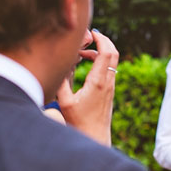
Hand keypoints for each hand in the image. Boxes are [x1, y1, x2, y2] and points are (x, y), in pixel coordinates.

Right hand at [56, 29, 118, 145]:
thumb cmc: (79, 122)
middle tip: (89, 35)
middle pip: (114, 53)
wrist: (95, 137)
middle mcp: (108, 82)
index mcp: (98, 82)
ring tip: (82, 52)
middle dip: (104, 40)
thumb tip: (57, 64)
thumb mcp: (65, 102)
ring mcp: (110, 86)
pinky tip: (86, 63)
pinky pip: (108, 69)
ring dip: (100, 51)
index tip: (90, 32)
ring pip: (112, 61)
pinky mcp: (108, 91)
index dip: (101, 38)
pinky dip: (100, 61)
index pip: (106, 52)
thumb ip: (61, 81)